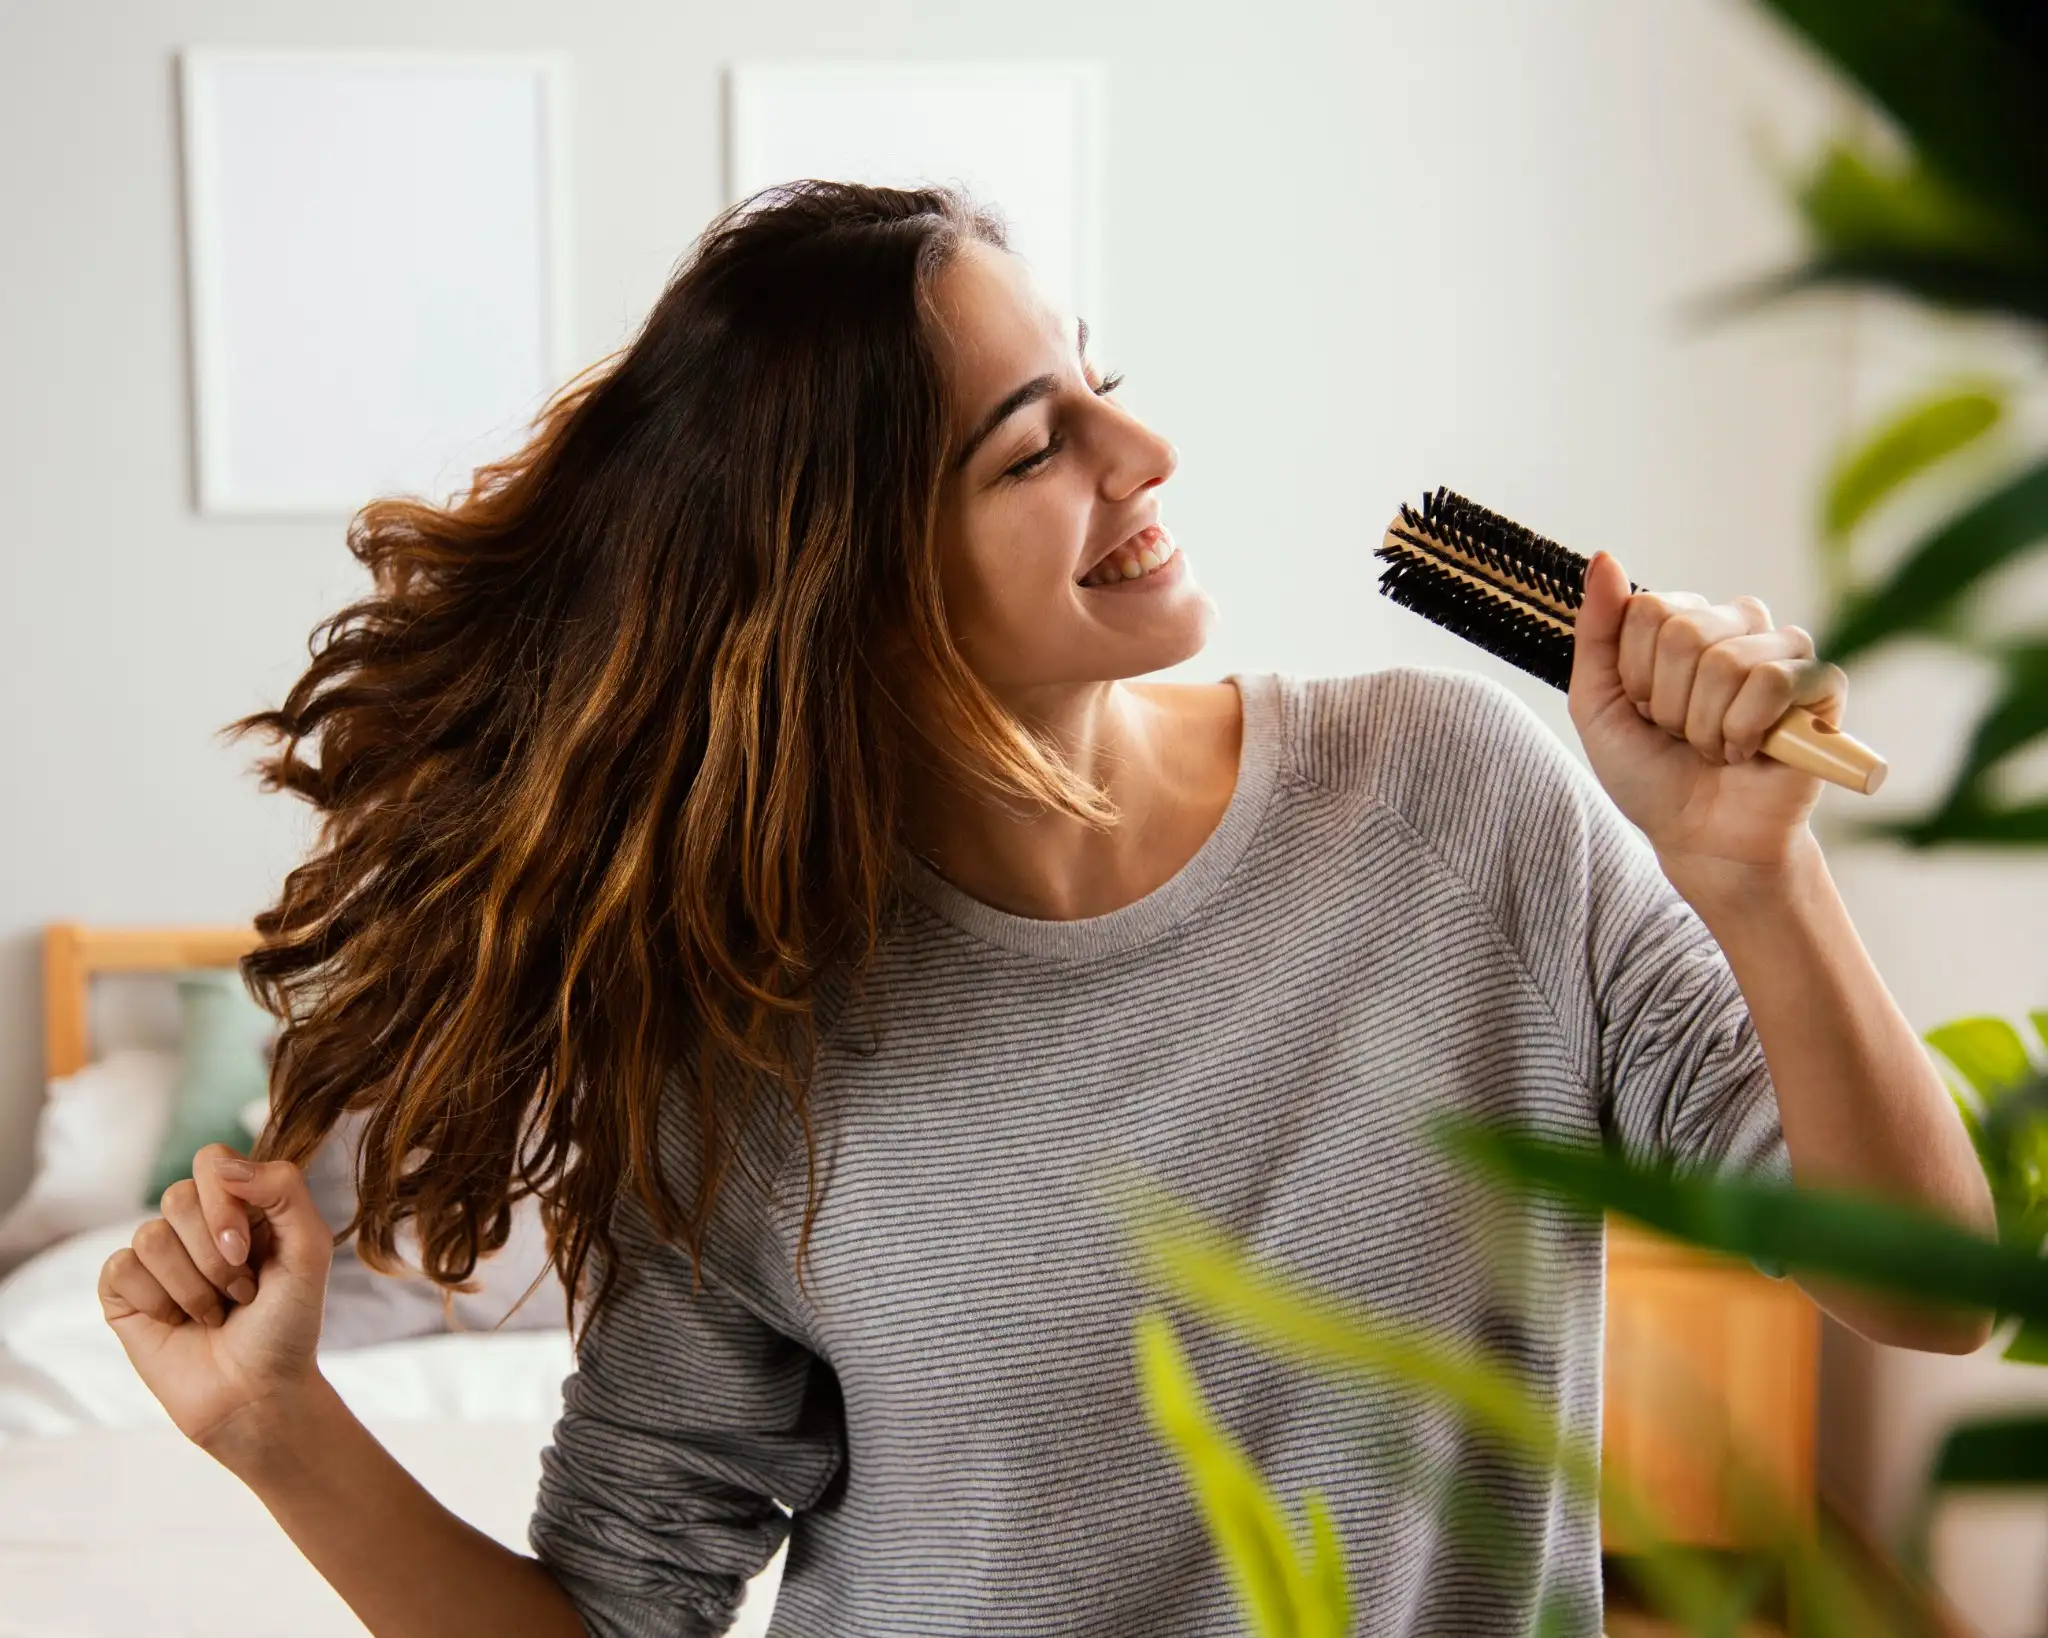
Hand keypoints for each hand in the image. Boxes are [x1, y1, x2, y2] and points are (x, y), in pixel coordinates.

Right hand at [97, 1143, 333, 1466]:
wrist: (256, 1393)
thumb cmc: (288, 1323)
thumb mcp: (309, 1251)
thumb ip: (284, 1191)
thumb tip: (225, 1165)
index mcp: (243, 1203)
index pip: (213, 1161)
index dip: (224, 1202)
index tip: (246, 1249)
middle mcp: (197, 1223)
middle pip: (178, 1196)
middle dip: (214, 1255)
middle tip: (241, 1291)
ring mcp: (158, 1256)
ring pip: (150, 1236)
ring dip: (193, 1286)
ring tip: (216, 1312)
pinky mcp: (124, 1290)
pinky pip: (120, 1268)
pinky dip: (157, 1302)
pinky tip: (178, 1322)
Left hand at [1568, 551, 1847, 874]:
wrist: (1699, 837)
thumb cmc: (1649, 773)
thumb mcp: (1597, 704)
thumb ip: (1596, 632)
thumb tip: (1605, 558)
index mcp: (1685, 622)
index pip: (1647, 609)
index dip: (1635, 674)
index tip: (1643, 711)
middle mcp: (1738, 626)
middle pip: (1685, 632)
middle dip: (1669, 703)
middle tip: (1680, 735)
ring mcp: (1784, 652)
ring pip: (1728, 660)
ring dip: (1705, 725)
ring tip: (1714, 747)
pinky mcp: (1822, 687)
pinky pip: (1777, 681)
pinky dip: (1747, 728)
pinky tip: (1750, 751)